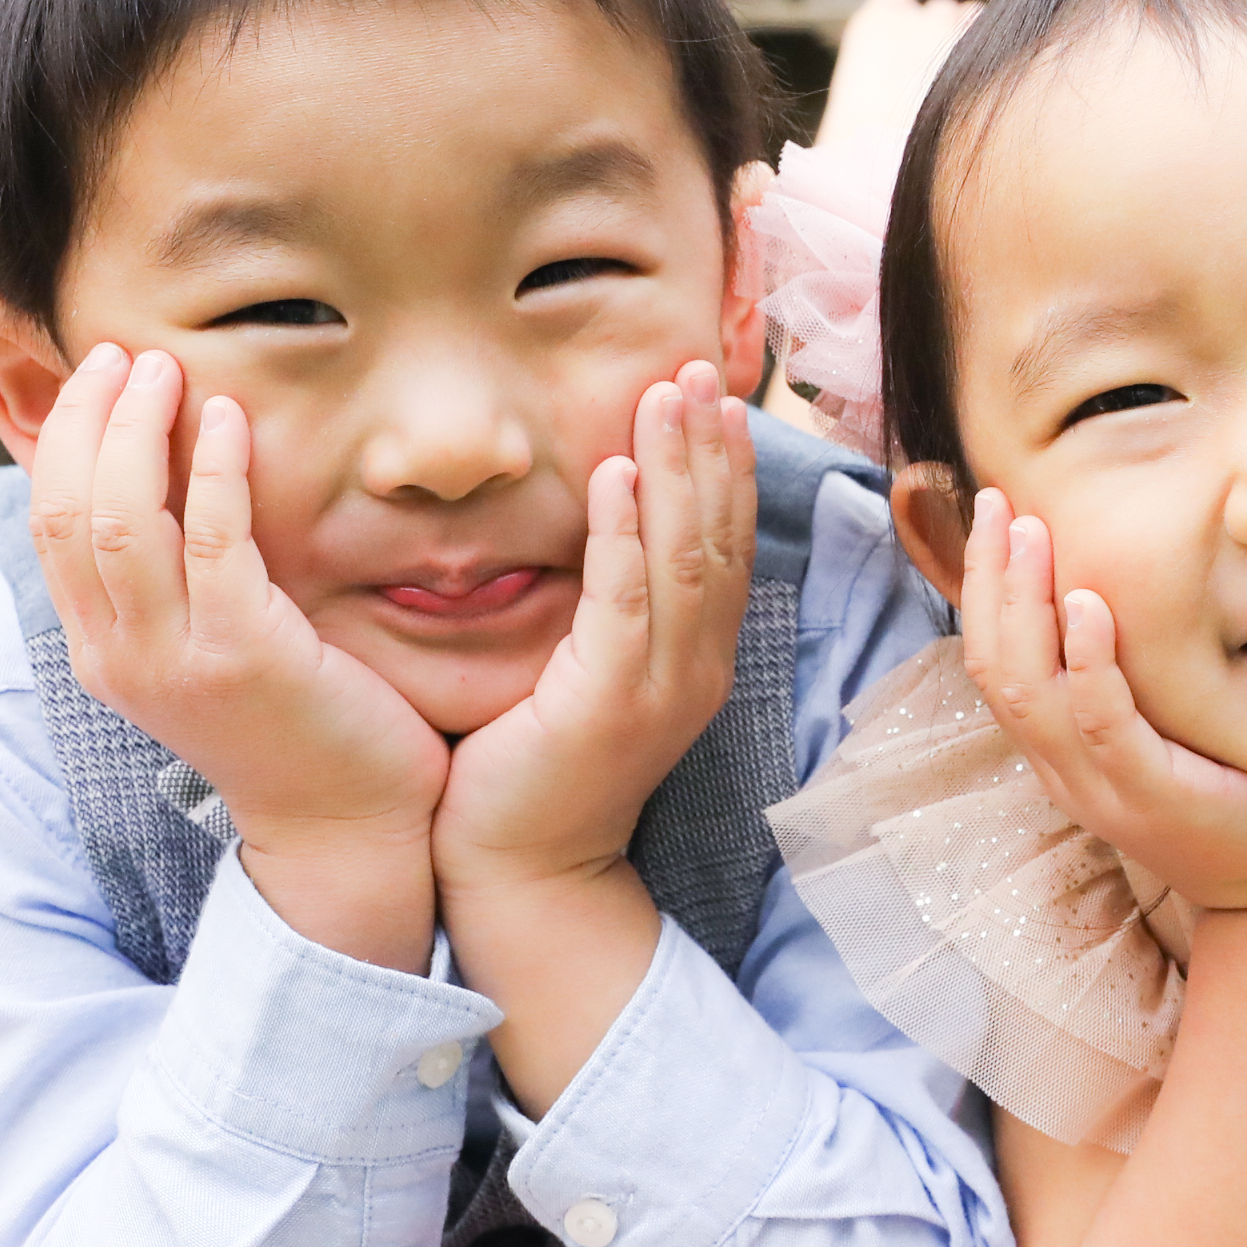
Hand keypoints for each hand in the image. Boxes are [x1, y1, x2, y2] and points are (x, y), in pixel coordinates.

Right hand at [29, 343, 446, 849]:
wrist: (348, 827)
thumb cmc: (297, 725)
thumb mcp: (211, 651)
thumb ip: (181, 583)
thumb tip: (174, 487)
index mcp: (101, 650)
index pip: (49, 525)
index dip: (65, 440)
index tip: (100, 376)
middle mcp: (118, 656)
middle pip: (67, 510)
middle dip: (89, 420)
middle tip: (125, 355)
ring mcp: (174, 660)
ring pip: (121, 519)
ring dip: (138, 431)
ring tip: (167, 368)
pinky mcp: (245, 657)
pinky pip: (215, 543)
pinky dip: (217, 471)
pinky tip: (234, 420)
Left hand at [435, 363, 752, 896]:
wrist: (522, 879)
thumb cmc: (530, 780)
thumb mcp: (578, 683)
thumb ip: (596, 618)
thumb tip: (584, 544)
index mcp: (693, 663)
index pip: (724, 547)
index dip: (724, 469)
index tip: (714, 399)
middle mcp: (694, 670)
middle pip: (718, 536)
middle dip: (710, 446)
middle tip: (701, 368)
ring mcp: (660, 688)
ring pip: (685, 556)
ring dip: (677, 467)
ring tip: (667, 393)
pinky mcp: (608, 703)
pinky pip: (624, 601)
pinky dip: (622, 531)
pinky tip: (613, 472)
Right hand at [962, 491, 1246, 914]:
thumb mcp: (1178, 722)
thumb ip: (1147, 670)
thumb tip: (1143, 577)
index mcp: (1063, 749)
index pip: (994, 659)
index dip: (984, 586)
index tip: (997, 512)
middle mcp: (1066, 770)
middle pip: (994, 666)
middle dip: (990, 578)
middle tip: (1002, 502)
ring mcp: (1101, 789)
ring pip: (1028, 691)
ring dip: (1026, 604)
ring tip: (1037, 533)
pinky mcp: (1151, 799)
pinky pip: (1101, 723)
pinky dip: (1088, 662)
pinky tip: (1088, 605)